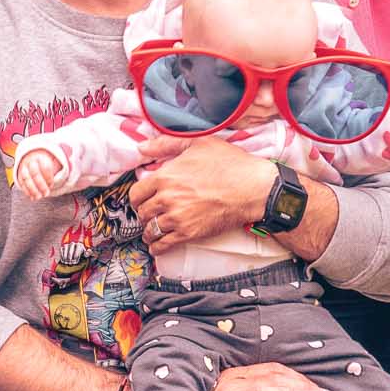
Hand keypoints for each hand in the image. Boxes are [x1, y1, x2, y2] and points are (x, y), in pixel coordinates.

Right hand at [15, 150, 62, 198]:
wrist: (32, 158)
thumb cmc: (44, 164)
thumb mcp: (52, 164)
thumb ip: (56, 172)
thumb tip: (58, 180)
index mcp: (41, 157)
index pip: (45, 167)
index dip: (49, 178)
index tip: (51, 185)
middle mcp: (31, 162)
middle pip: (35, 173)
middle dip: (41, 185)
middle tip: (46, 193)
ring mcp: (23, 168)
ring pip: (26, 178)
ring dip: (32, 189)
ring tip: (38, 197)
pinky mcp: (19, 174)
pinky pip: (21, 182)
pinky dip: (26, 191)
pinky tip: (32, 196)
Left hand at [129, 137, 275, 251]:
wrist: (252, 188)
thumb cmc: (229, 164)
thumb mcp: (198, 143)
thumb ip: (166, 144)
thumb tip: (142, 147)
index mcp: (166, 177)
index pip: (136, 193)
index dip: (137, 197)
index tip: (142, 200)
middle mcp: (167, 198)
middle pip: (142, 212)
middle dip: (144, 214)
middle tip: (149, 215)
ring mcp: (177, 218)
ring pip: (150, 230)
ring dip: (149, 231)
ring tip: (151, 232)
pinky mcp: (189, 233)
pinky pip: (164, 245)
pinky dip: (157, 247)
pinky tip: (157, 246)